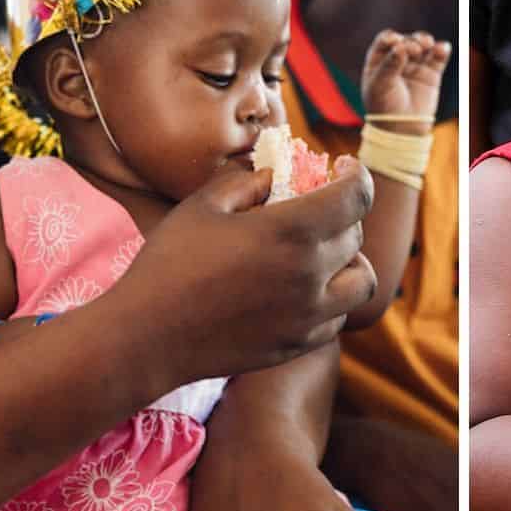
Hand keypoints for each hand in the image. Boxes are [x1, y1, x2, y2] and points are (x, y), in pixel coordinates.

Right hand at [112, 159, 375, 381]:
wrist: (149, 336)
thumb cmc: (169, 263)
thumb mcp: (203, 205)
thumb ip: (247, 181)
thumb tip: (275, 176)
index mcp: (291, 231)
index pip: (355, 196)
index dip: (355, 174)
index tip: (341, 167)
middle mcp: (310, 274)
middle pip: (355, 235)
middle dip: (343, 213)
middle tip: (317, 205)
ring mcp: (308, 315)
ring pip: (361, 281)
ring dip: (350, 260)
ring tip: (324, 252)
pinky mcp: (297, 344)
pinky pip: (337, 316)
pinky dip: (332, 297)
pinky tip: (304, 288)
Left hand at [360, 29, 449, 130]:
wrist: (401, 130)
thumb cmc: (383, 107)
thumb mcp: (380, 86)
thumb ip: (390, 65)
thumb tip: (401, 46)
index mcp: (379, 60)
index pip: (385, 41)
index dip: (391, 38)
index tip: (396, 42)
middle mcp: (397, 59)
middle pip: (406, 40)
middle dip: (410, 41)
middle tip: (413, 49)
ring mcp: (415, 65)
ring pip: (422, 45)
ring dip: (425, 40)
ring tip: (427, 44)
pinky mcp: (431, 73)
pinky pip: (437, 57)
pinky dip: (441, 50)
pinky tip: (442, 48)